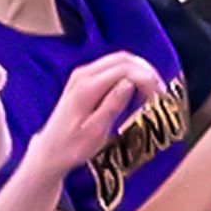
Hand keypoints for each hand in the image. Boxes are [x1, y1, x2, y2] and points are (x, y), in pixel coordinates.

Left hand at [31, 52, 160, 174]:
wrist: (49, 151)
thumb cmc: (71, 148)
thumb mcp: (95, 132)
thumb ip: (112, 105)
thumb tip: (130, 83)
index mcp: (86, 88)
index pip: (125, 70)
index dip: (147, 79)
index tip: (160, 96)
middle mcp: (83, 75)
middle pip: (124, 59)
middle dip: (147, 72)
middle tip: (161, 92)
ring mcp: (82, 74)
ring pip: (120, 60)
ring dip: (139, 71)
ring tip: (152, 93)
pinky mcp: (84, 78)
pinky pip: (112, 66)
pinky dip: (129, 73)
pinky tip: (137, 91)